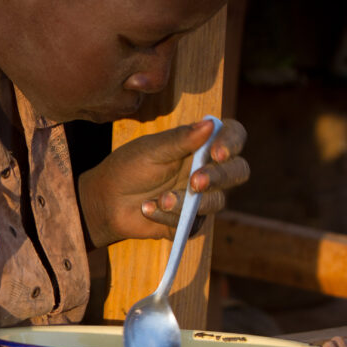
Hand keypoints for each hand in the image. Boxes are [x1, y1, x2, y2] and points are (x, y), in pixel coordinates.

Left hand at [77, 117, 248, 248]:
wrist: (107, 202)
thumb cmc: (129, 168)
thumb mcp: (151, 150)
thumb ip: (180, 139)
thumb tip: (210, 124)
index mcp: (201, 145)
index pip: (233, 136)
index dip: (231, 143)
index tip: (216, 152)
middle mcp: (208, 169)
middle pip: (238, 171)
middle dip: (219, 177)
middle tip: (195, 182)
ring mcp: (202, 198)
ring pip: (217, 201)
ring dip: (186, 201)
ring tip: (159, 199)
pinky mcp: (192, 221)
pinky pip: (194, 222)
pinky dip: (170, 216)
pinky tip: (149, 209)